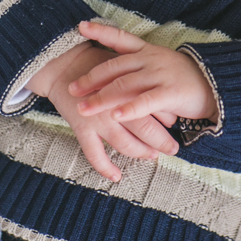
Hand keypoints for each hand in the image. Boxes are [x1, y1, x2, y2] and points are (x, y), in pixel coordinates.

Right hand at [29, 41, 178, 182]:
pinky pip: (94, 153)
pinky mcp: (81, 127)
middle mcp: (115, 104)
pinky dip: (105, 167)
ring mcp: (98, 118)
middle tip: (173, 149)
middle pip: (144, 127)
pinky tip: (116, 176)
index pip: (154, 105)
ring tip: (152, 156)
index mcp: (127, 86)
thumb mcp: (122, 67)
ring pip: (124, 143)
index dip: (169, 116)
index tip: (178, 124)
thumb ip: (140, 83)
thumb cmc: (97, 65)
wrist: (63, 64)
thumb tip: (163, 100)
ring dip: (140, 152)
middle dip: (161, 141)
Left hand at [70, 21, 218, 124]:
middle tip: (72, 88)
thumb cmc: (183, 79)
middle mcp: (151, 59)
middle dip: (91, 78)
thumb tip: (110, 75)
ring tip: (84, 109)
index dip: (101, 31)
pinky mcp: (171, 93)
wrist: (216, 85)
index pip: (120, 38)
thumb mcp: (160, 66)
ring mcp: (160, 75)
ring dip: (102, 98)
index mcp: (148, 51)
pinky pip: (146, 101)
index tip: (81, 26)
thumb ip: (138, 68)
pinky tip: (116, 116)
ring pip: (125, 85)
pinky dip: (130, 109)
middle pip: (115, 67)